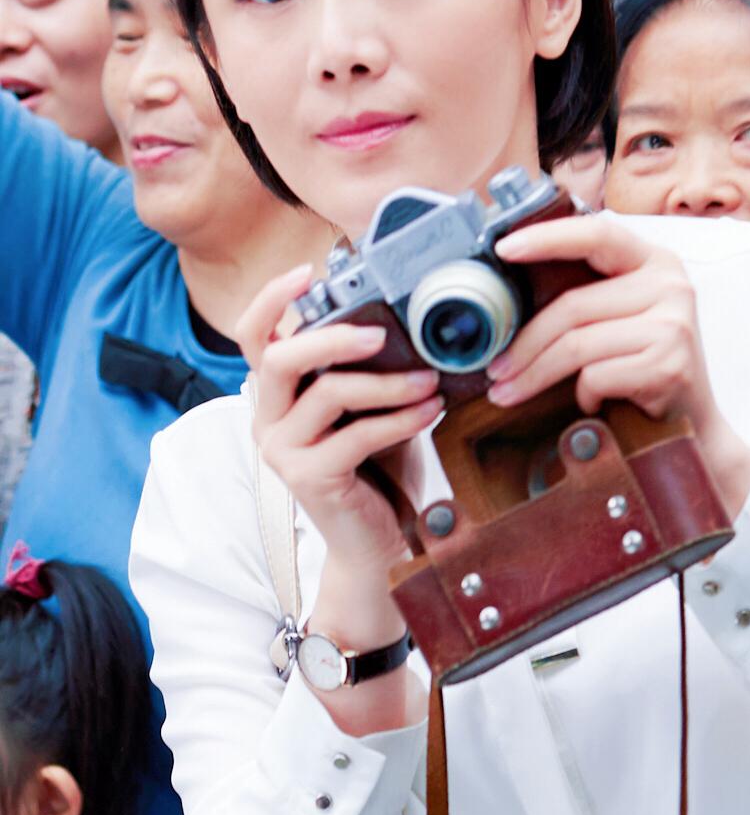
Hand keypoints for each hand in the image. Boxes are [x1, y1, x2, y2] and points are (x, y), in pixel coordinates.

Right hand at [238, 263, 441, 566]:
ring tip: (428, 379)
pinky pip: (357, 435)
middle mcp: (268, 420)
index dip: (271, 298)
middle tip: (380, 333)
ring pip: (326, 394)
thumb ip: (364, 370)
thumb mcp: (368, 408)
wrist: (376, 542)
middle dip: (332, 337)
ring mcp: (283, 451)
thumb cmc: (376, 468)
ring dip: (386, 382)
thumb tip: (402, 319)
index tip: (307, 272)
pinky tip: (430, 410)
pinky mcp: (309, 479)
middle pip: (279, 358)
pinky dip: (401, 418)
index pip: (252, 336)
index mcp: (276, 395)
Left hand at [486, 212, 749, 519]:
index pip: (597, 234)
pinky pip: (596, 376)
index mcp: (655, 262)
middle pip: (573, 306)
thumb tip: (509, 295)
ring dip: (535, 375)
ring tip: (510, 393)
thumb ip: (587, 295)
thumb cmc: (644, 369)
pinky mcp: (669, 365)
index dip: (547, 238)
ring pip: (577, 345)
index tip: (504, 250)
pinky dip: (583, 395)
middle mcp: (670, 285)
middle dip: (524, 343)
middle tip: (496, 369)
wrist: (692, 427)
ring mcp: (674, 325)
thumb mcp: (622, 318)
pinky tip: (592, 403)